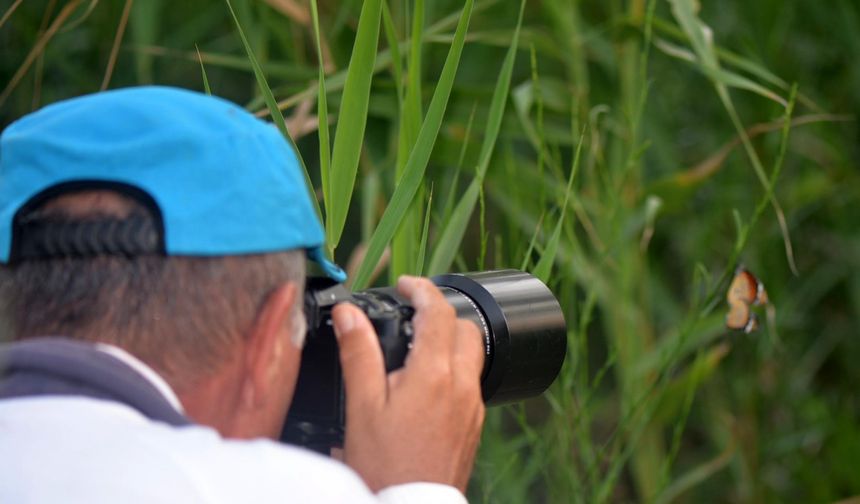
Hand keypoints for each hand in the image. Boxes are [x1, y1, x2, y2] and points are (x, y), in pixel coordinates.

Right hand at [332, 276, 484, 492]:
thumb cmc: (384, 465)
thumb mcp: (361, 406)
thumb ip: (358, 353)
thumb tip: (349, 314)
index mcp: (434, 373)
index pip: (439, 311)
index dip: (422, 289)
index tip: (406, 285)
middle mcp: (462, 386)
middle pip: (465, 328)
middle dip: (442, 313)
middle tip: (413, 314)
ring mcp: (473, 407)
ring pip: (473, 355)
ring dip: (451, 341)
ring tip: (418, 348)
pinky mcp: (475, 426)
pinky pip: (472, 382)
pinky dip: (454, 369)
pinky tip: (428, 385)